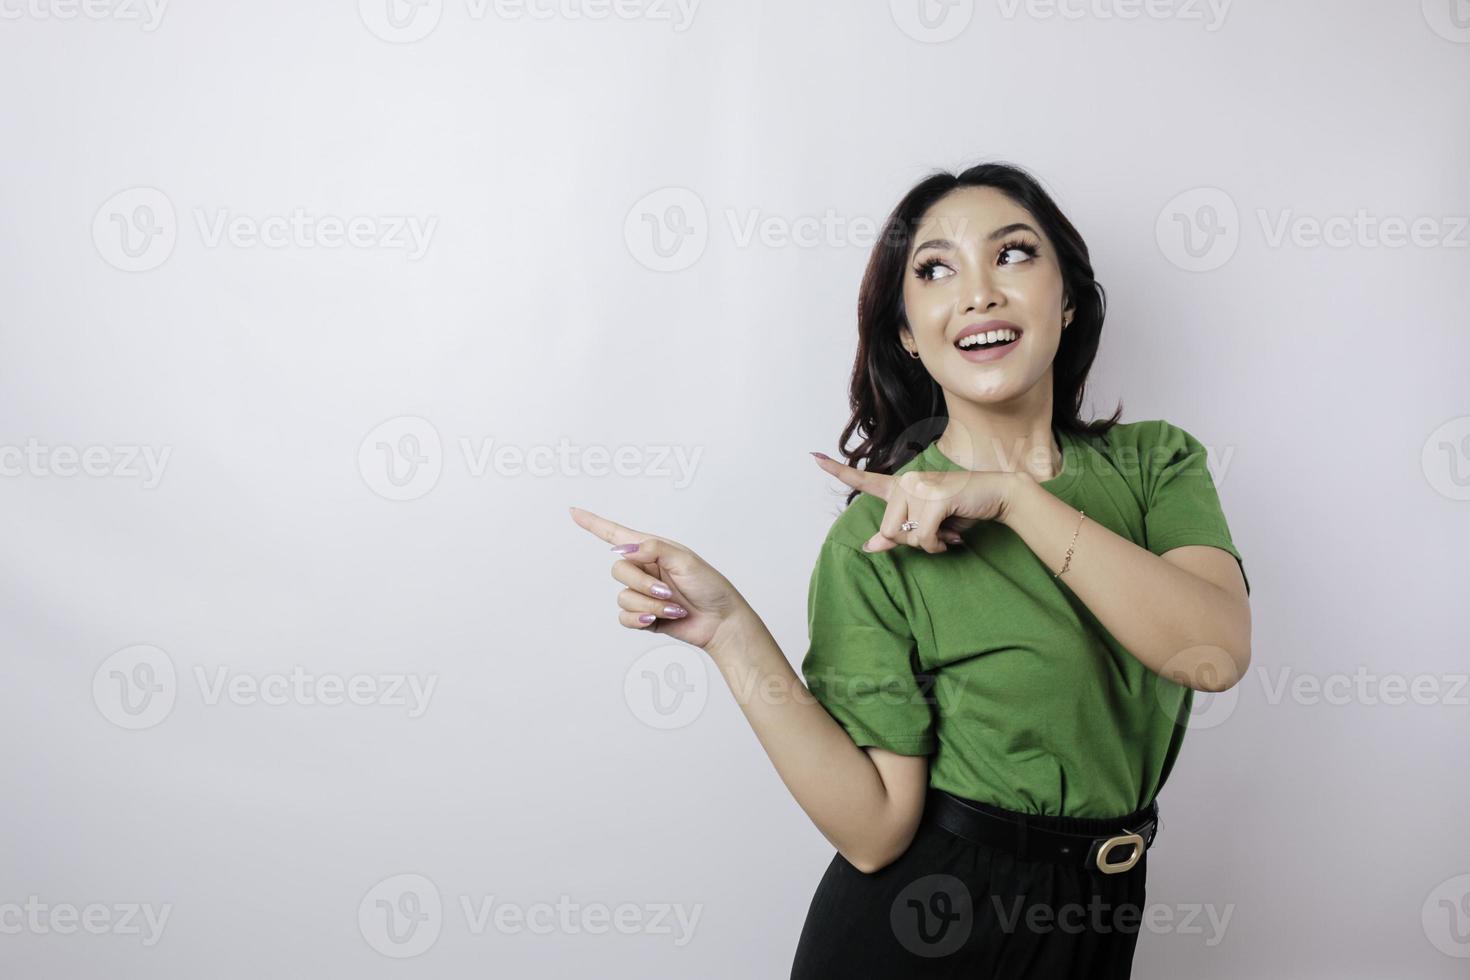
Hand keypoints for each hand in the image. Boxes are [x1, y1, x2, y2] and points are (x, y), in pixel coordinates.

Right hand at [569, 506, 751, 652]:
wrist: (720, 621)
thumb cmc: (710, 586)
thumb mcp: (685, 559)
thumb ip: (653, 549)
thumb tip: (624, 549)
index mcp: (653, 550)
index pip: (617, 534)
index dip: (594, 523)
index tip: (573, 512)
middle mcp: (644, 569)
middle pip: (619, 571)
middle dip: (642, 584)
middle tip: (668, 590)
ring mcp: (643, 593)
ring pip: (623, 596)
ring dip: (649, 604)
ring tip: (673, 607)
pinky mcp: (644, 616)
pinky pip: (624, 617)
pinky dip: (641, 619)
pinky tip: (659, 619)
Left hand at [809, 454, 1024, 553]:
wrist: (997, 495)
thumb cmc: (960, 511)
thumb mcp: (926, 525)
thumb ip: (898, 534)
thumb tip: (869, 546)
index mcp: (901, 486)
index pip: (864, 479)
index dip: (837, 470)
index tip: (813, 456)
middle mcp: (906, 482)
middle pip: (887, 531)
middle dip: (912, 541)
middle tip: (937, 531)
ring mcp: (920, 488)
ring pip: (903, 537)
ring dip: (927, 544)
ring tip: (946, 530)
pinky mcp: (934, 499)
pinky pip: (923, 538)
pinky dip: (938, 546)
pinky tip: (952, 537)